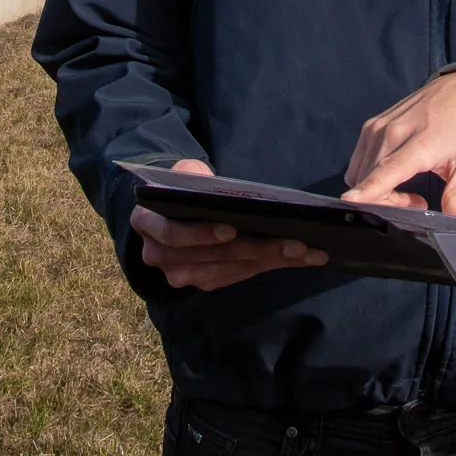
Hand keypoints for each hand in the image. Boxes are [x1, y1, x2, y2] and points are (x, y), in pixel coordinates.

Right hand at [129, 159, 328, 290]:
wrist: (168, 212)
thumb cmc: (180, 189)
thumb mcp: (181, 173)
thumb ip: (190, 175)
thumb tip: (212, 184)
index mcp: (147, 225)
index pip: (173, 235)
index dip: (201, 234)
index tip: (232, 228)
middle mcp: (160, 257)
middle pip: (213, 257)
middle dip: (257, 249)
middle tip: (295, 243)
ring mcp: (183, 275)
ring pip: (232, 269)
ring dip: (273, 261)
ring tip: (308, 251)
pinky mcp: (206, 281)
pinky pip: (241, 275)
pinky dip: (272, 265)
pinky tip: (301, 258)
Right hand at [340, 70, 455, 216]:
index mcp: (421, 143)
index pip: (387, 170)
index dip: (369, 189)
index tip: (350, 202)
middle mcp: (392, 132)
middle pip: (370, 178)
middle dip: (386, 201)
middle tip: (418, 203)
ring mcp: (378, 126)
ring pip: (361, 172)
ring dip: (378, 189)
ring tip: (409, 189)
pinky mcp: (371, 125)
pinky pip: (359, 161)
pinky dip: (370, 175)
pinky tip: (394, 174)